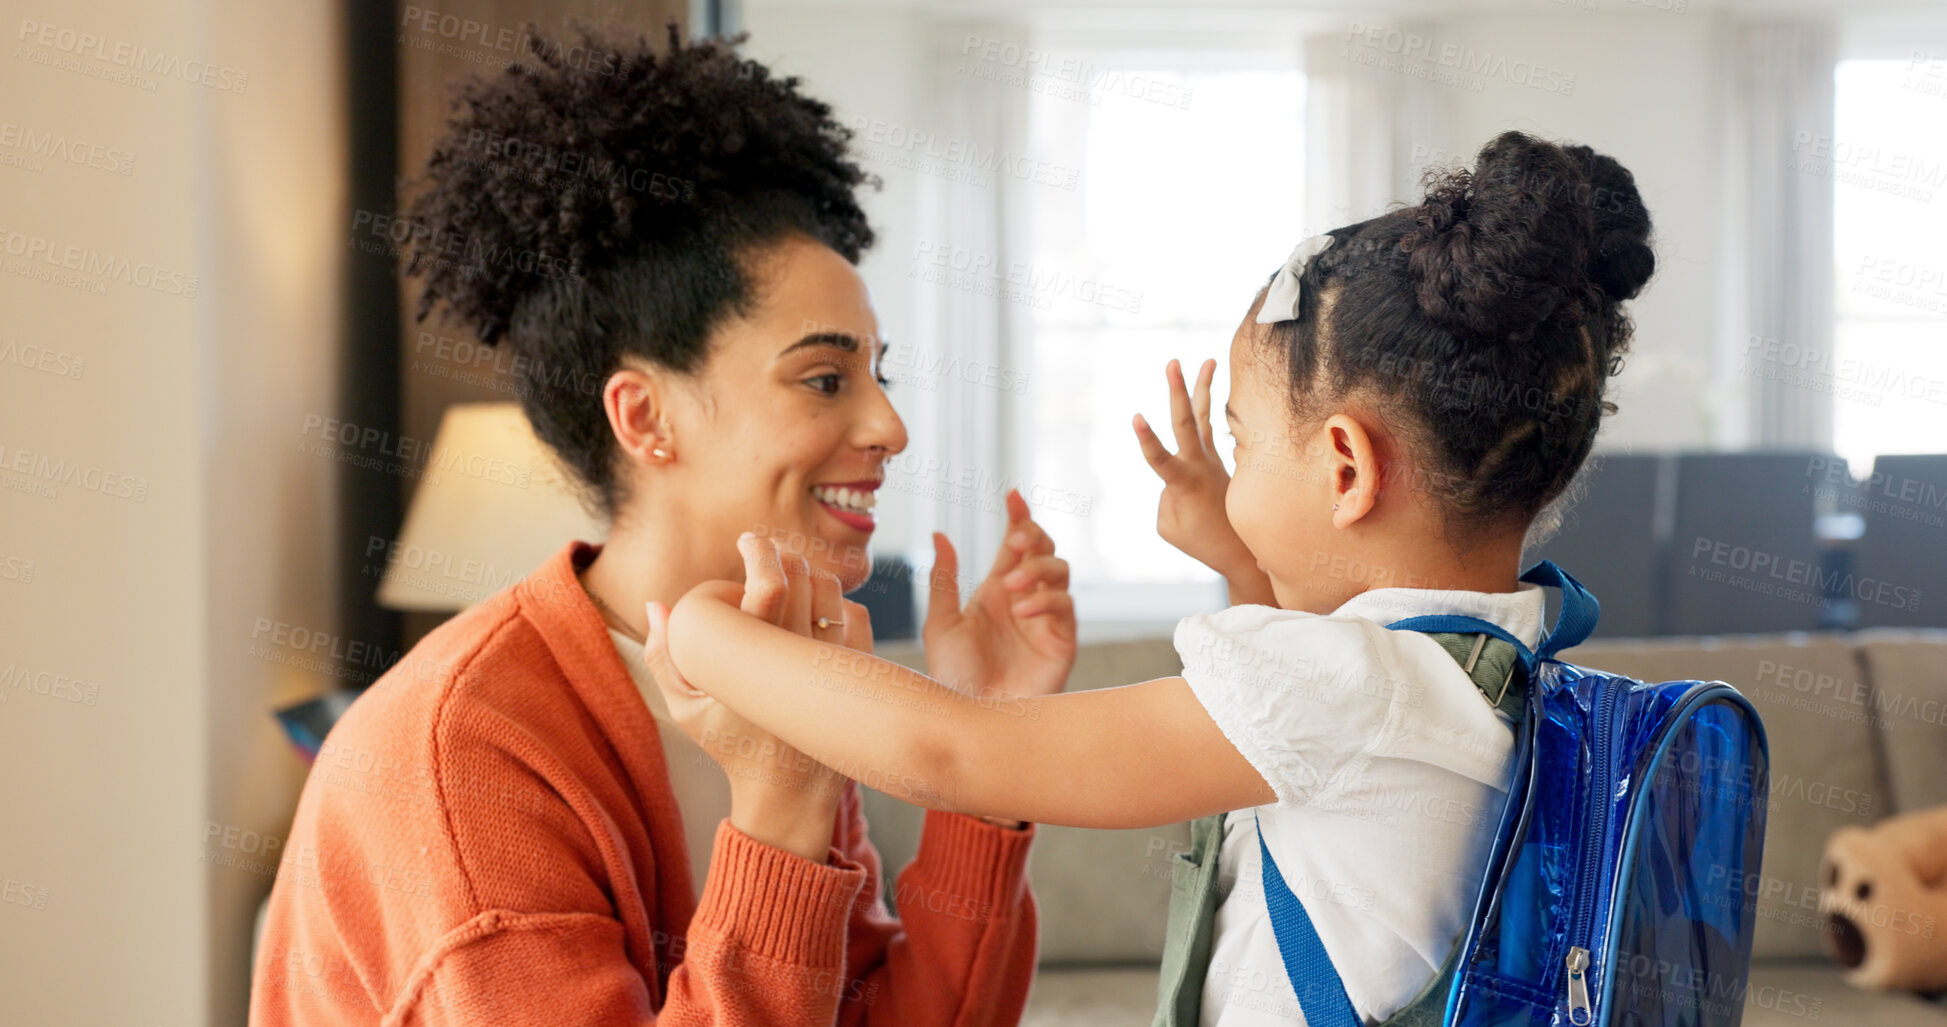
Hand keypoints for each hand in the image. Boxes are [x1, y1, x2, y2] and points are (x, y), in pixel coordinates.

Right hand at [644, 533, 861, 861]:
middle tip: (766, 555)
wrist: (788, 791)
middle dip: (782, 555)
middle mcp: (800, 657)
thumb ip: (662, 655)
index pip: (768, 584)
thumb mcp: (686, 709)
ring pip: (831, 590)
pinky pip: (854, 615)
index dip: (760, 550)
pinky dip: (835, 605)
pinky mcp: (856, 673)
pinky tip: (815, 612)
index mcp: (754, 662)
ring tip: (790, 580)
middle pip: (802, 576)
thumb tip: (656, 602)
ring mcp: (833, 664)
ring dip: (810, 576)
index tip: (748, 540)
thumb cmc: (730, 745)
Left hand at [923, 489, 1076, 703]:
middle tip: (1013, 541)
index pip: (1014, 545)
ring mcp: (1046, 618)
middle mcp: (1025, 599)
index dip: (1018, 517)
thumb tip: (939, 533)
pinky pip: (1064, 605)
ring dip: (1036, 568)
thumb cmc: (954, 676)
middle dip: (1033, 536)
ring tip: (1010, 585)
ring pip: (1059, 571)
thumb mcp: (941, 623)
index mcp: (996, 591)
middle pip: (1043, 549)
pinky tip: (1022, 610)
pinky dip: (1045, 600)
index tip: (1012, 495)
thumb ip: (943, 579)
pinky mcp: (1062, 640)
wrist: (972, 717)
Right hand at [1133, 358, 1275, 605]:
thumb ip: (1166, 497)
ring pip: (1205, 417)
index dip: (1147, 440)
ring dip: (1204, 388)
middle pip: (1187, 423)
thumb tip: (1177, 475)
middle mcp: (1201, 465)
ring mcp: (1213, 460)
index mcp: (1184, 485)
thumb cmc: (1201, 541)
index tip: (1136, 416)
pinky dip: (1209, 409)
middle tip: (1173, 362)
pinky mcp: (1219, 460)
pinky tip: (1212, 390)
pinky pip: (1210, 429)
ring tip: (1209, 360)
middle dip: (1178, 392)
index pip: (1160, 460)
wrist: (1243, 550)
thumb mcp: (1170, 526)